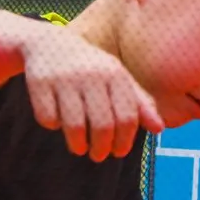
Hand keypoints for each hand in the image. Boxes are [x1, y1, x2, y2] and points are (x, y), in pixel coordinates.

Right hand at [22, 29, 163, 160]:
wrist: (48, 43)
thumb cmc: (90, 68)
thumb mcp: (117, 78)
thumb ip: (139, 102)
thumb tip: (159, 128)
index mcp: (114, 72)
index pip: (126, 116)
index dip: (125, 140)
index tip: (119, 151)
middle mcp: (91, 73)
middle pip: (102, 125)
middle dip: (102, 148)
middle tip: (99, 155)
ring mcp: (64, 77)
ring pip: (74, 126)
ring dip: (78, 145)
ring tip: (80, 148)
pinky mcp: (39, 82)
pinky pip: (49, 118)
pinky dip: (53, 126)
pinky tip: (58, 122)